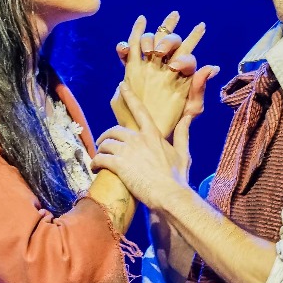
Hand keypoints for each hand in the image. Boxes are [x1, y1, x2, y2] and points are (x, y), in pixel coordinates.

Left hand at [95, 83, 195, 210]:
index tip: (121, 86)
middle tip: (102, 143)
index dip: (129, 96)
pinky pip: (100, 158)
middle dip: (106, 136)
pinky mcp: (119, 165)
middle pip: (115, 130)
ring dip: (100, 149)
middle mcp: (139, 139)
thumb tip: (187, 118)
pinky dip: (95, 162)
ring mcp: (128, 151)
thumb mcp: (183, 152)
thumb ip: (182, 133)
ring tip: (98, 157)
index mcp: (153, 134)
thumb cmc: (178, 177)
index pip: (139, 110)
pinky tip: (94, 167)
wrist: (171, 195)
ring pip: (106, 144)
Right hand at [112, 12, 218, 135]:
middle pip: (169, 39)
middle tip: (160, 52)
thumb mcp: (191, 108)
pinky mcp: (131, 67)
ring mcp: (148, 63)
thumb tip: (212, 67)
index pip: (187, 55)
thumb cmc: (174, 120)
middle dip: (167, 40)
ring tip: (148, 51)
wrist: (147, 129)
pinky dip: (125, 44)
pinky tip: (124, 47)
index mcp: (182, 71)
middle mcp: (166, 62)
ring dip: (148, 39)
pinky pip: (128, 49)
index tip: (175, 68)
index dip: (183, 59)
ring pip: (149, 40)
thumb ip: (200, 89)